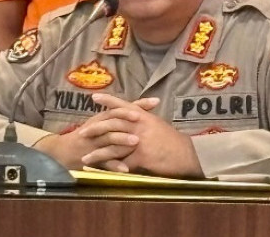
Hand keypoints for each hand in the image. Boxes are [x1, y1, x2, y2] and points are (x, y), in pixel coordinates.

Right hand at [33, 96, 158, 169]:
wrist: (62, 152)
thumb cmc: (88, 134)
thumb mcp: (102, 122)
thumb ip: (121, 114)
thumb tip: (145, 106)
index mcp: (102, 118)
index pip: (120, 107)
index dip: (137, 104)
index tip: (154, 102)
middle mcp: (97, 128)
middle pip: (113, 122)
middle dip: (128, 121)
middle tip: (144, 121)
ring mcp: (93, 144)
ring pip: (108, 140)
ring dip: (122, 141)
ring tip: (136, 143)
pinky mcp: (90, 159)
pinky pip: (103, 163)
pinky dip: (114, 166)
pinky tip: (126, 170)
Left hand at [78, 93, 202, 177]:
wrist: (187, 154)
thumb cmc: (174, 141)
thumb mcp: (159, 126)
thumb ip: (146, 122)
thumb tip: (136, 118)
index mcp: (145, 117)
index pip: (124, 105)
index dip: (109, 101)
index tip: (94, 97)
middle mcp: (141, 125)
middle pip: (113, 124)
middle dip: (96, 128)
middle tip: (82, 132)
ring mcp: (140, 140)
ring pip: (113, 145)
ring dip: (97, 153)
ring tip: (84, 158)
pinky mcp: (141, 156)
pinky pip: (122, 163)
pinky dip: (110, 168)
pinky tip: (101, 172)